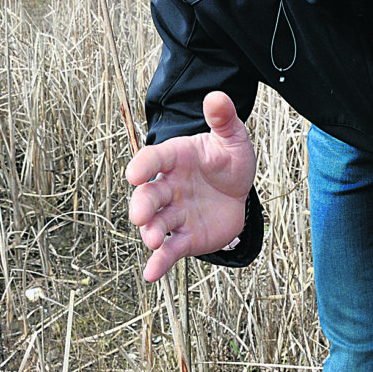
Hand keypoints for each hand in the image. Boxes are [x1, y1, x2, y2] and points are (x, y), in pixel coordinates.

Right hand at [126, 91, 256, 281]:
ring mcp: (175, 213)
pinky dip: (159, 263)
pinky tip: (151, 275)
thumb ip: (223, 119)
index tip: (134, 174)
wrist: (238, 192)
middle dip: (141, 205)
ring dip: (151, 232)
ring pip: (156, 223)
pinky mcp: (185, 237)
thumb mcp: (233, 138)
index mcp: (175, 158)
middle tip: (140, 215)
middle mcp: (168, 187)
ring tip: (153, 240)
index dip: (142, 166)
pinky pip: (170, 251)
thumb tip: (217, 96)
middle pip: (148, 196)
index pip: (153, 160)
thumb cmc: (229, 160)